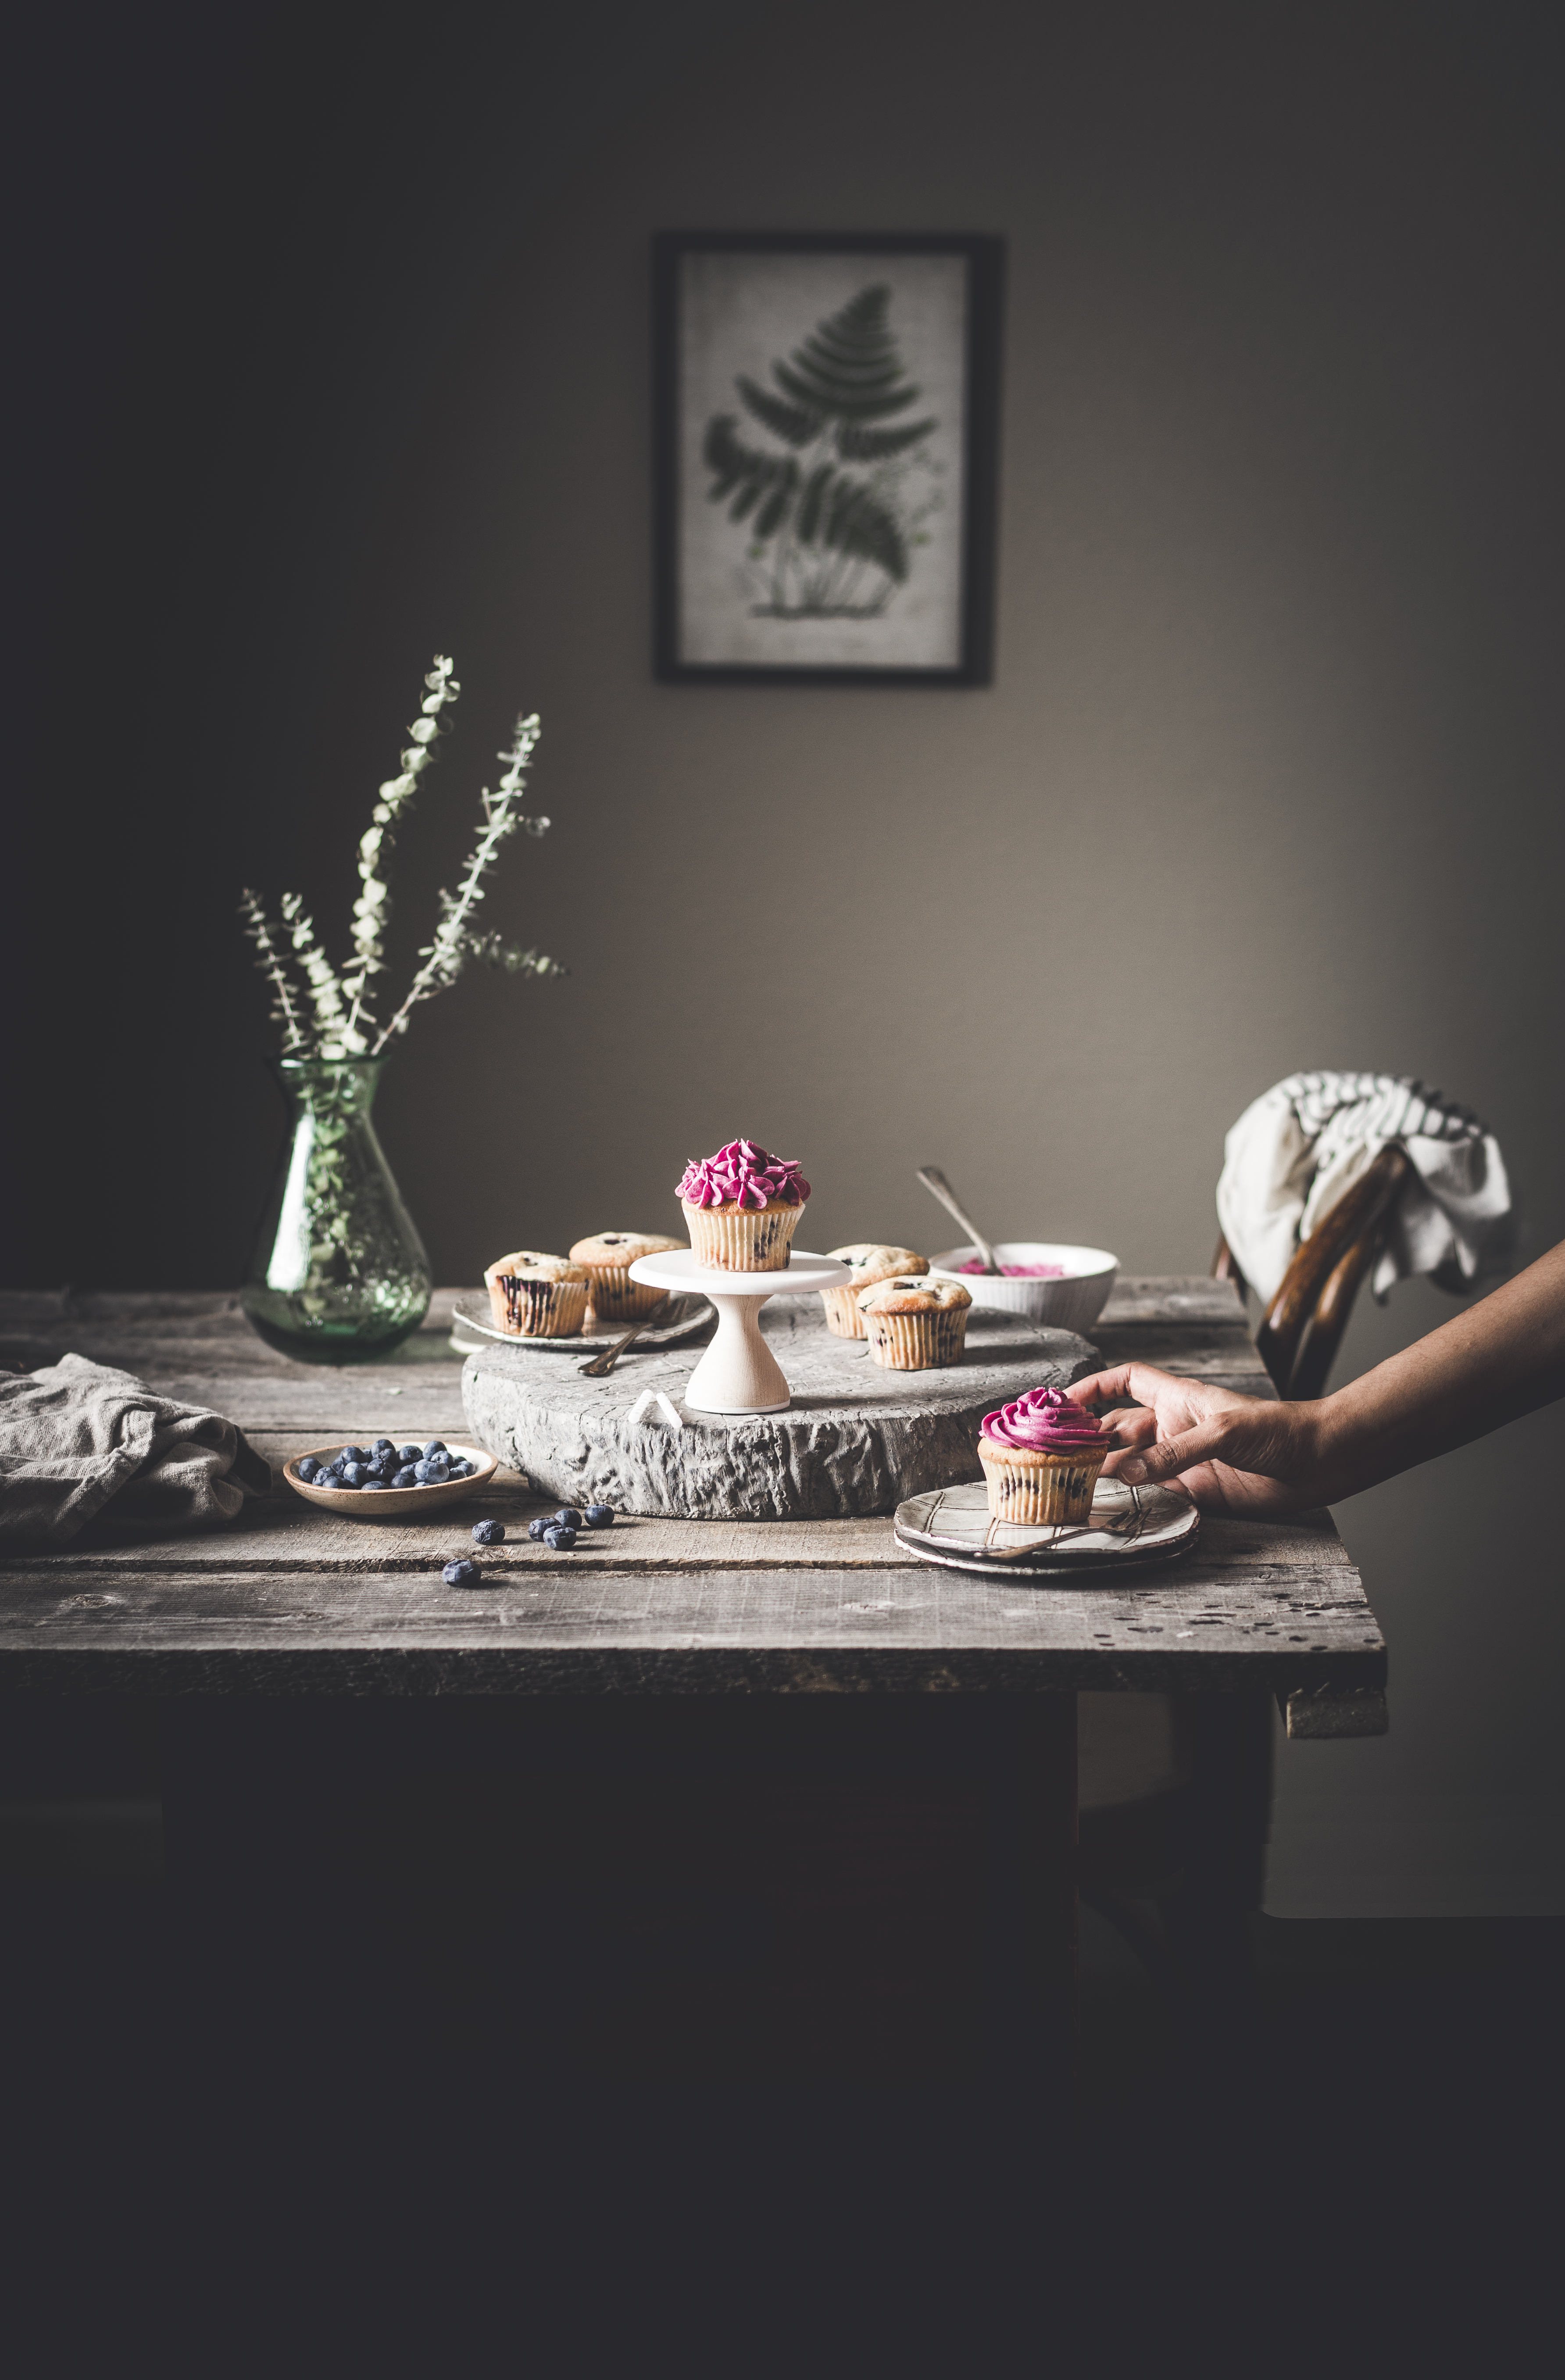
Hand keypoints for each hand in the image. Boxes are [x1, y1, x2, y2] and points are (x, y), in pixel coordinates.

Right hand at [1069, 1365, 1334, 1516]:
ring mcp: (1183, 1461)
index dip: (1095, 1387)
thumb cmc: (1277, 1430)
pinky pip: (1154, 1494)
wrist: (1317, 1462)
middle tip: (1058, 1456)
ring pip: (1131, 1465)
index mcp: (1178, 1399)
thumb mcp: (1223, 1432)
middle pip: (1119, 1430)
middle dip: (1090, 1439)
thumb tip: (1127, 1471)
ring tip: (1075, 1483)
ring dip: (1106, 1472)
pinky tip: (1113, 1505)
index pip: (1126, 1382)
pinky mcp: (1196, 1491)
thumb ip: (1174, 1453)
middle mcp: (1174, 1428)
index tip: (1063, 1402)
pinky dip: (1133, 1499)